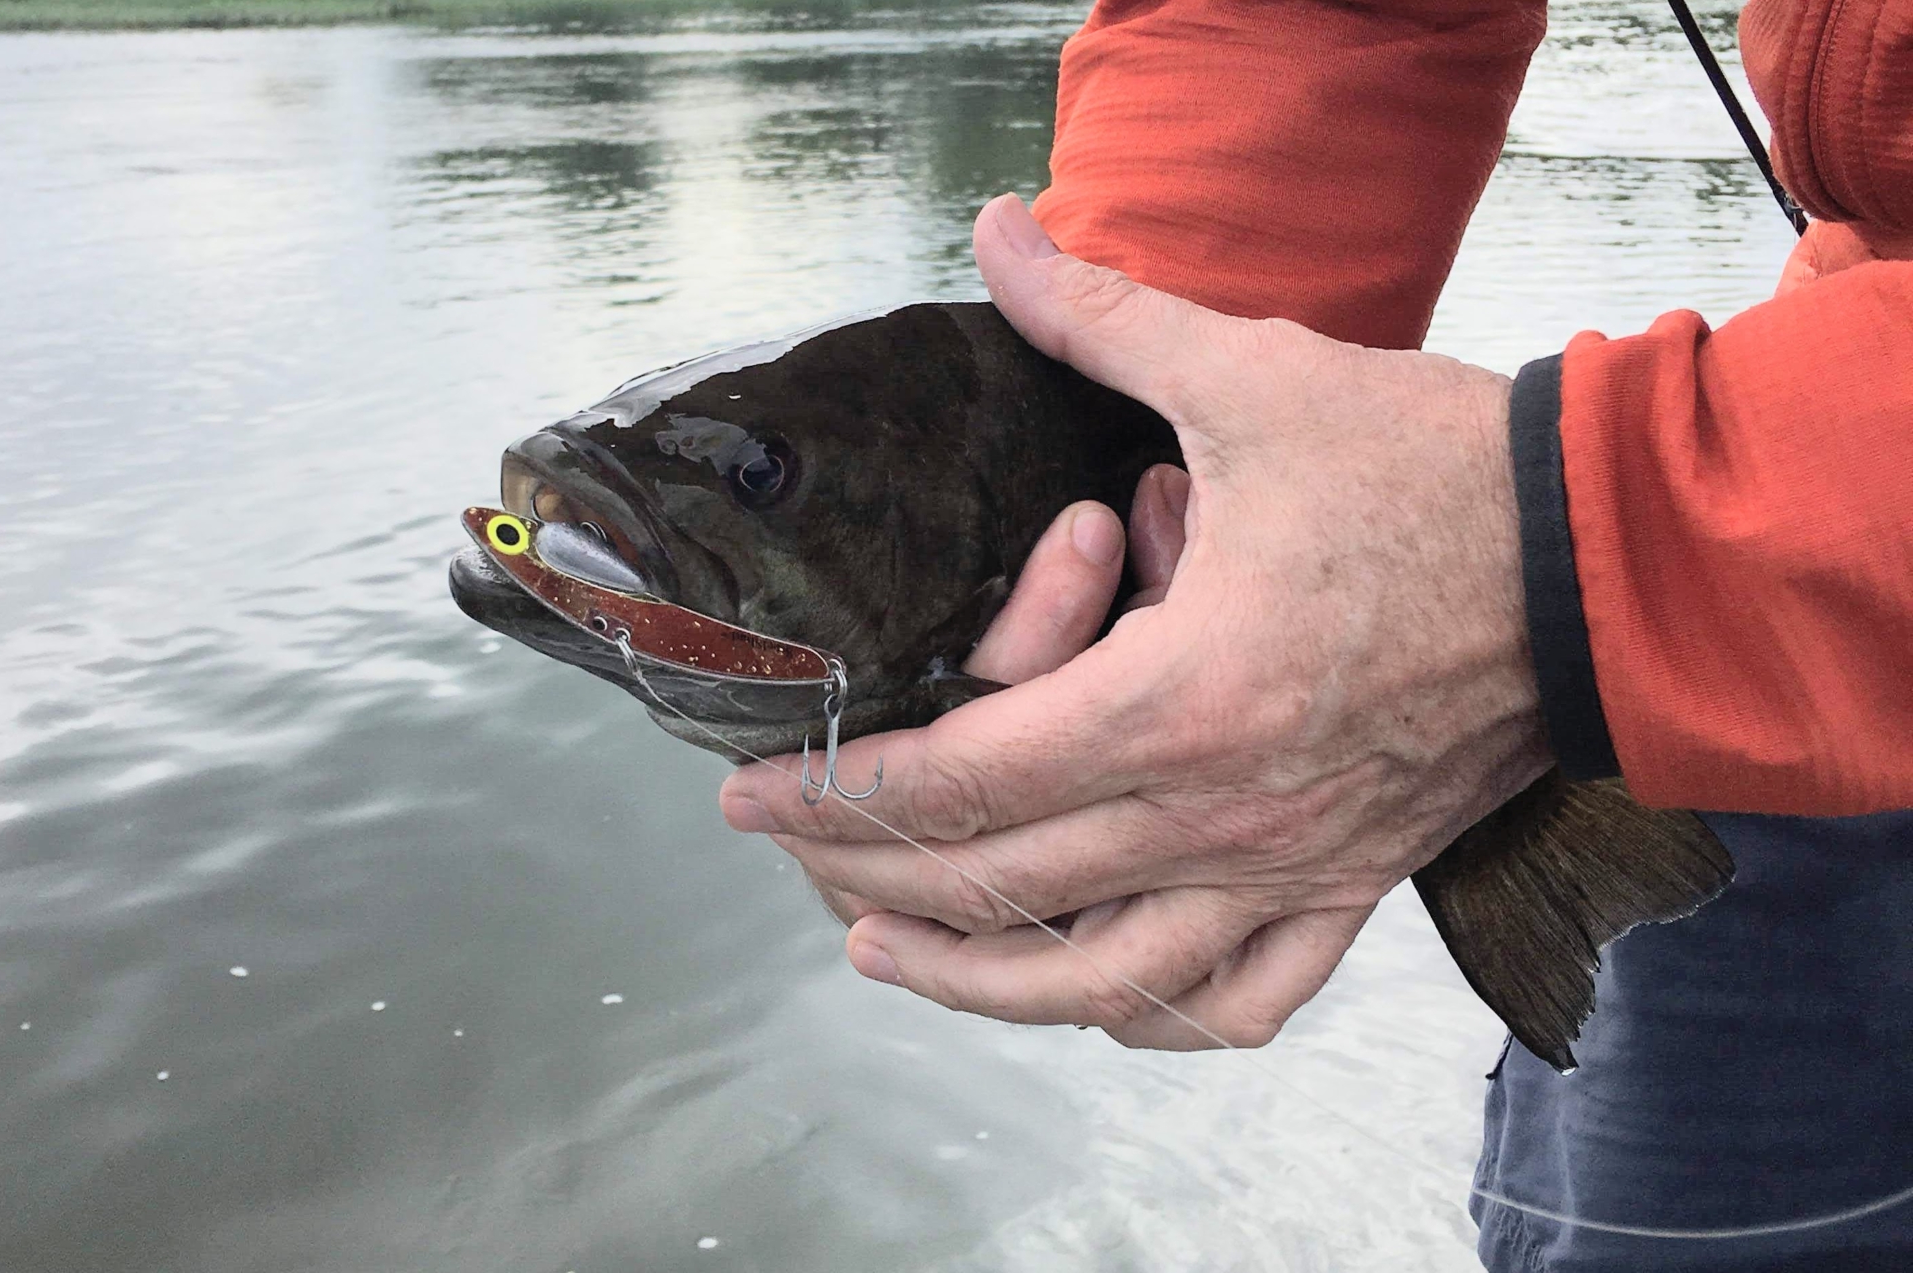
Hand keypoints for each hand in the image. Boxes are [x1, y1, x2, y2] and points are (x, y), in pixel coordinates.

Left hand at [725, 194, 1551, 1048]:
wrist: (1611, 562)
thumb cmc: (1437, 474)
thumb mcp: (1256, 382)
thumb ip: (1105, 321)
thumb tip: (1002, 237)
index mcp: (1176, 705)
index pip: (960, 780)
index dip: (839, 793)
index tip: (753, 795)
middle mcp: (1220, 817)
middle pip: (1002, 887)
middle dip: (867, 873)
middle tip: (790, 851)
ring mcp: (1290, 869)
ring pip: (1105, 982)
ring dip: (980, 980)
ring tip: (889, 952)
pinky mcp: (1354, 884)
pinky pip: (1246, 998)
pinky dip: (1158, 1013)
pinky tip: (1099, 999)